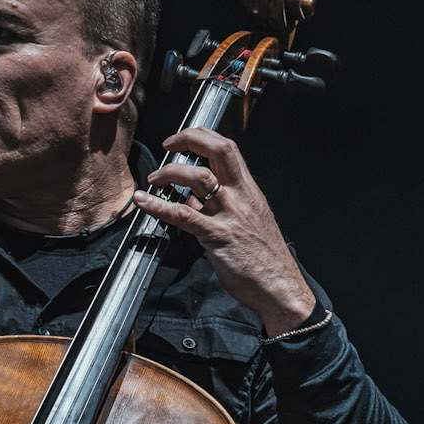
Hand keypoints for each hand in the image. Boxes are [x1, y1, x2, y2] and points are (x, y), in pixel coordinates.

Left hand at [134, 128, 316, 336]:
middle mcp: (241, 197)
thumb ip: (220, 208)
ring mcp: (230, 215)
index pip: (228, 149)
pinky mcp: (218, 237)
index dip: (203, 136)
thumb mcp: (246, 223)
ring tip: (154, 178)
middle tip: (169, 143)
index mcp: (248, 191)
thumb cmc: (264, 259)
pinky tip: (143, 201)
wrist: (280, 287)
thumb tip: (192, 200)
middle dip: (190, 138)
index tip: (184, 138)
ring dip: (171, 172)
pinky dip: (159, 206)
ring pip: (200, 178)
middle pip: (220, 150)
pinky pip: (184, 216)